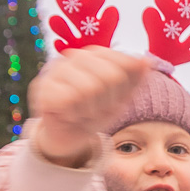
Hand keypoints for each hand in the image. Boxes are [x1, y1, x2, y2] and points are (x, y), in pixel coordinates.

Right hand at [27, 46, 150, 166]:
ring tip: (82, 113)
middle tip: (96, 110)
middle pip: (110, 76)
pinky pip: (67, 100)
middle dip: (108, 102)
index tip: (115, 100)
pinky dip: (73, 114)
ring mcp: (57, 69)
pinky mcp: (42, 88)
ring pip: (88, 88)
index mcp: (98, 54)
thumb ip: (135, 79)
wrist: (69, 136)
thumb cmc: (95, 112)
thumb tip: (147, 61)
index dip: (124, 90)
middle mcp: (76, 56)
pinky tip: (68, 115)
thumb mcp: (121, 97)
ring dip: (90, 110)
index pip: (125, 64)